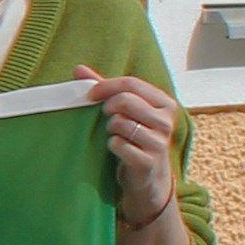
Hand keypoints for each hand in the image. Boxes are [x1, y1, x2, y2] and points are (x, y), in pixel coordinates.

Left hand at [83, 67, 180, 217]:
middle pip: (125, 100)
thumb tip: (78, 68)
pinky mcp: (149, 160)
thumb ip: (104, 88)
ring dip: (110, 128)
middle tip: (106, 116)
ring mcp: (159, 142)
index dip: (105, 86)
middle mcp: (166, 121)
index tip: (89, 95)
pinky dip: (111, 145)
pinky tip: (118, 148)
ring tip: (115, 133)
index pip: (131, 83)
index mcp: (164, 103)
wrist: (148, 176)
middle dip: (108, 107)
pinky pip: (118, 144)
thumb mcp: (125, 110)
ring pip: (120, 123)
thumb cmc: (134, 136)